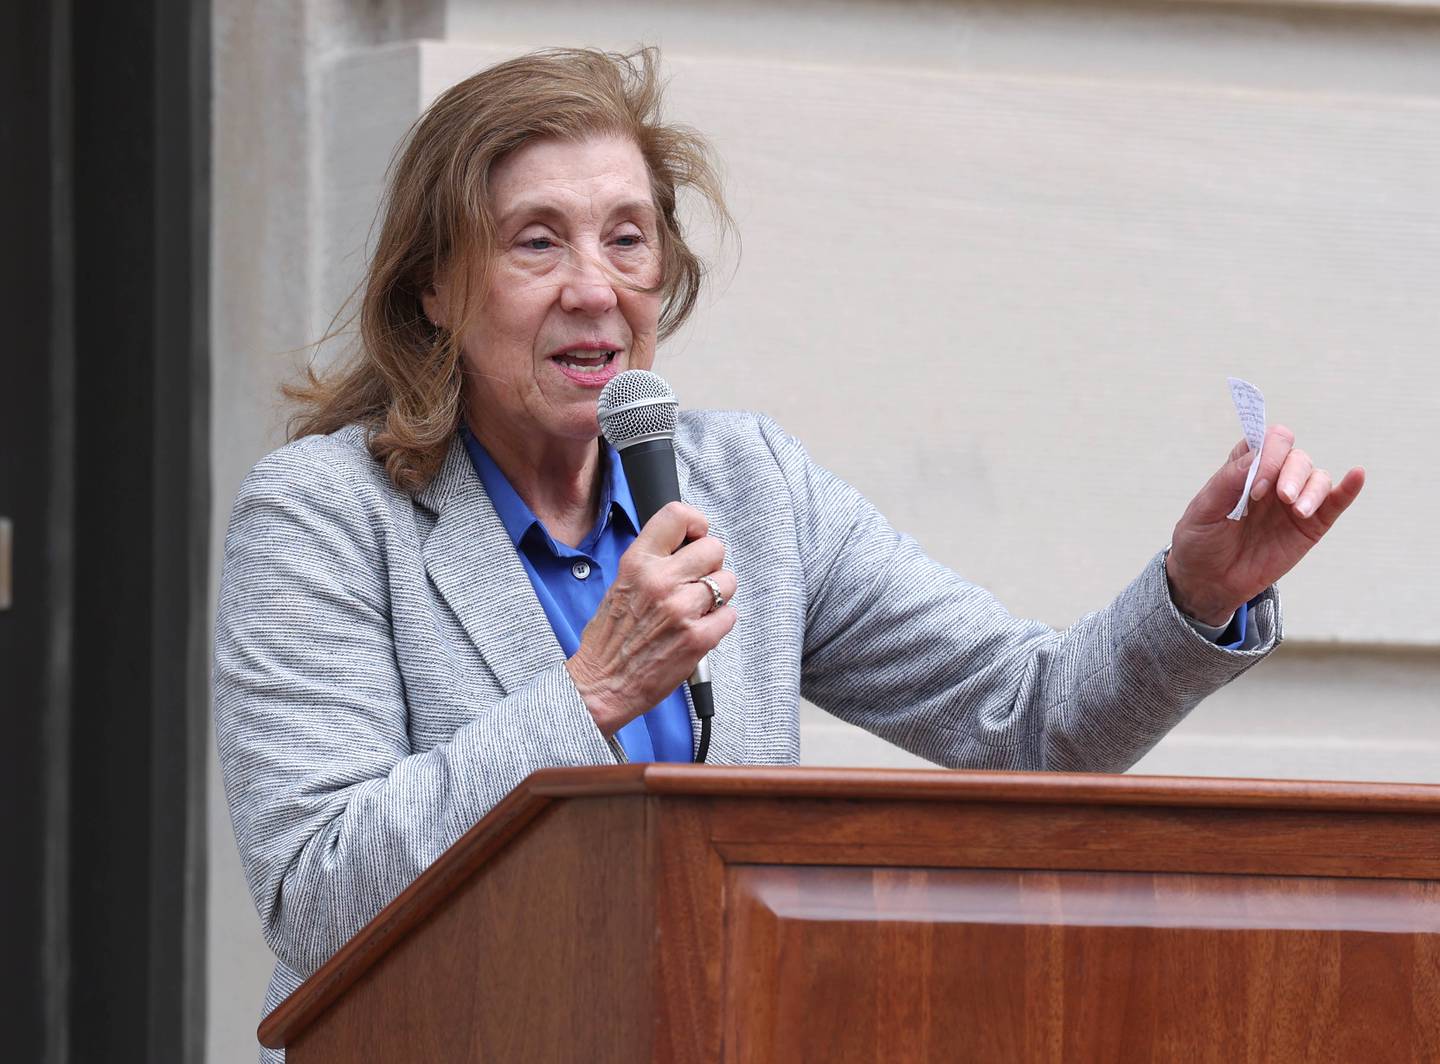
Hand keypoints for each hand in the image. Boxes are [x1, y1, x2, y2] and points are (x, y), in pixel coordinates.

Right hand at [565, 501, 737, 734]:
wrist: (602, 684)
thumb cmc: (610, 639)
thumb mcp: (621, 584)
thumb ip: (652, 562)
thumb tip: (685, 546)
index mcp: (638, 563)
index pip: (678, 516)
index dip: (696, 524)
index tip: (696, 537)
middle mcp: (661, 581)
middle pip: (714, 548)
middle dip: (710, 565)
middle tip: (697, 581)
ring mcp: (682, 609)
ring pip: (727, 581)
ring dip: (718, 595)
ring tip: (697, 608)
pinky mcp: (698, 638)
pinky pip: (730, 615)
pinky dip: (719, 622)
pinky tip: (698, 629)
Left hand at [1166, 425, 1364, 625]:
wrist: (1208, 582)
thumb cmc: (1201, 541)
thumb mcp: (1204, 511)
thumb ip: (1228, 481)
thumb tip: (1256, 454)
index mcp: (1245, 469)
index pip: (1268, 441)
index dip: (1268, 454)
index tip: (1256, 485)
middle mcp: (1273, 479)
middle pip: (1295, 457)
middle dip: (1290, 473)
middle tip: (1278, 498)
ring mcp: (1293, 501)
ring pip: (1316, 477)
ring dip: (1311, 489)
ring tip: (1297, 511)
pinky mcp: (1311, 525)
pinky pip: (1335, 501)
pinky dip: (1348, 488)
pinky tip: (1357, 475)